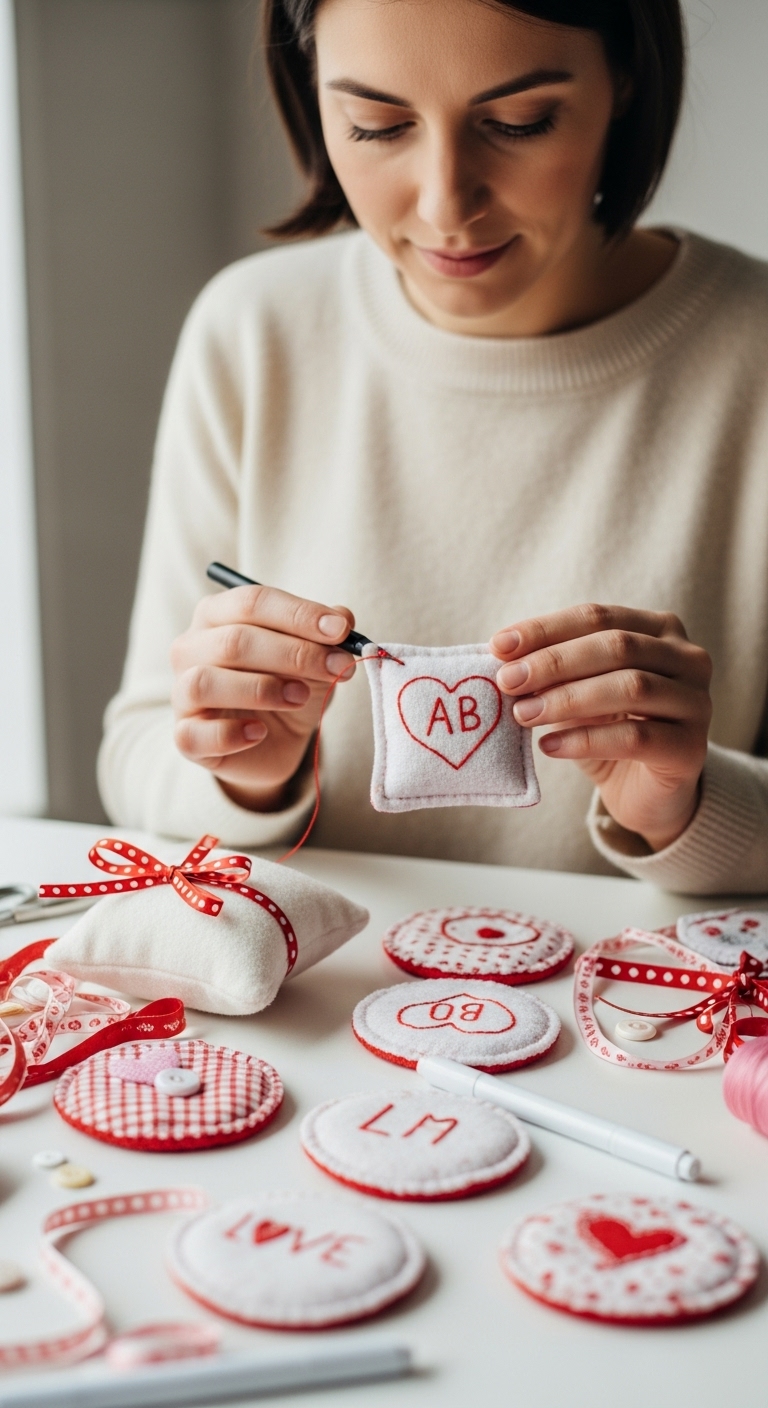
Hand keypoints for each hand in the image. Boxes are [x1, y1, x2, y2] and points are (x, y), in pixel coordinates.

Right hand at [171, 584, 356, 810]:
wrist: (273, 742)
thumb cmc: (287, 686)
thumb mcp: (314, 657)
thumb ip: (327, 635)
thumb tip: (342, 616)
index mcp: (217, 614)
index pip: (252, 602)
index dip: (298, 614)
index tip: (341, 630)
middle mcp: (191, 648)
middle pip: (234, 641)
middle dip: (294, 654)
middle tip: (337, 667)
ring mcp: (181, 693)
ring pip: (204, 682)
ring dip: (260, 689)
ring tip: (300, 697)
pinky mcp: (185, 736)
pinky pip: (193, 734)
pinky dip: (230, 733)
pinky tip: (260, 732)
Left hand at [490, 604, 712, 850]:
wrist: (645, 793)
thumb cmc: (609, 730)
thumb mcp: (578, 692)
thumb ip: (552, 671)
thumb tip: (502, 656)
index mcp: (660, 630)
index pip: (598, 617)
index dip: (546, 629)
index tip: (498, 646)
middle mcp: (688, 659)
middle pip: (617, 646)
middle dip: (554, 662)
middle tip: (507, 681)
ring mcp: (697, 703)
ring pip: (630, 687)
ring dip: (567, 699)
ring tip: (523, 714)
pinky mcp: (691, 749)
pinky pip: (635, 737)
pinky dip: (585, 739)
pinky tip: (549, 746)